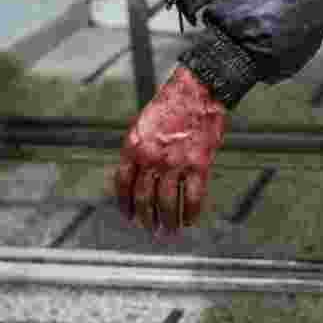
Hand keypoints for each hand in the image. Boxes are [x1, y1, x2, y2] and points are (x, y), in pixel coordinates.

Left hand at [114, 66, 225, 234]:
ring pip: (168, 202)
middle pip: (144, 197)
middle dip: (147, 218)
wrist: (197, 90)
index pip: (124, 184)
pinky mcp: (198, 164)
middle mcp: (151, 158)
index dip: (126, 205)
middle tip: (151, 230)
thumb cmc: (172, 105)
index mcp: (133, 147)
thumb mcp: (143, 125)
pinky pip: (193, 197)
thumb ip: (139, 150)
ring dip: (168, 221)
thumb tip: (137, 176)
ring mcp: (175, 162)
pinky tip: (191, 221)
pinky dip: (192, 213)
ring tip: (169, 232)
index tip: (129, 218)